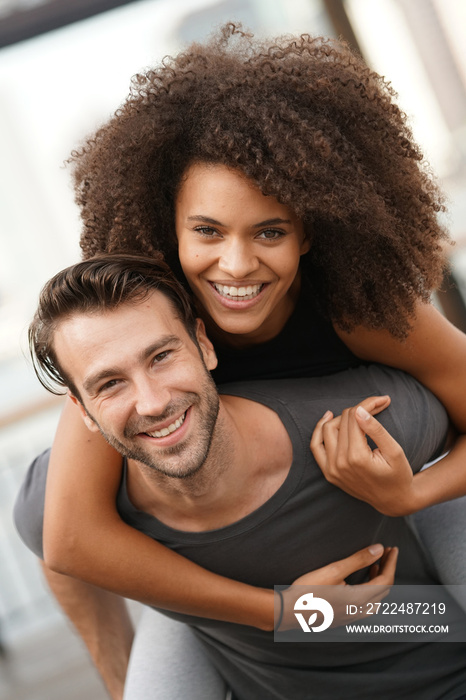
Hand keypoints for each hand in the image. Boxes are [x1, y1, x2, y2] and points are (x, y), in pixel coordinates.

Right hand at [276, 544, 397, 630]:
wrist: (289, 612)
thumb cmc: (309, 590)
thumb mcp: (334, 570)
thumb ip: (358, 560)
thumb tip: (379, 549)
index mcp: (360, 599)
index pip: (386, 580)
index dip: (391, 563)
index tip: (392, 549)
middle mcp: (360, 611)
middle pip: (384, 591)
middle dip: (387, 570)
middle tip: (386, 553)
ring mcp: (352, 617)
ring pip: (376, 601)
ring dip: (379, 582)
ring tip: (374, 566)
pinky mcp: (344, 619)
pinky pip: (366, 606)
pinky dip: (370, 591)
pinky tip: (360, 583)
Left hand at [310, 396, 415, 514]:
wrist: (393, 500)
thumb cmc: (398, 475)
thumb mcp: (394, 451)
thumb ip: (376, 430)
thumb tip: (359, 410)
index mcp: (357, 457)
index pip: (355, 418)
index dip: (369, 404)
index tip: (383, 400)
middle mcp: (339, 463)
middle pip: (342, 421)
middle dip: (359, 409)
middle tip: (376, 406)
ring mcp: (331, 469)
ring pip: (327, 429)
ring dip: (342, 417)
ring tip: (358, 413)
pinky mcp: (328, 472)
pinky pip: (316, 446)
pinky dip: (319, 430)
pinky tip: (329, 418)